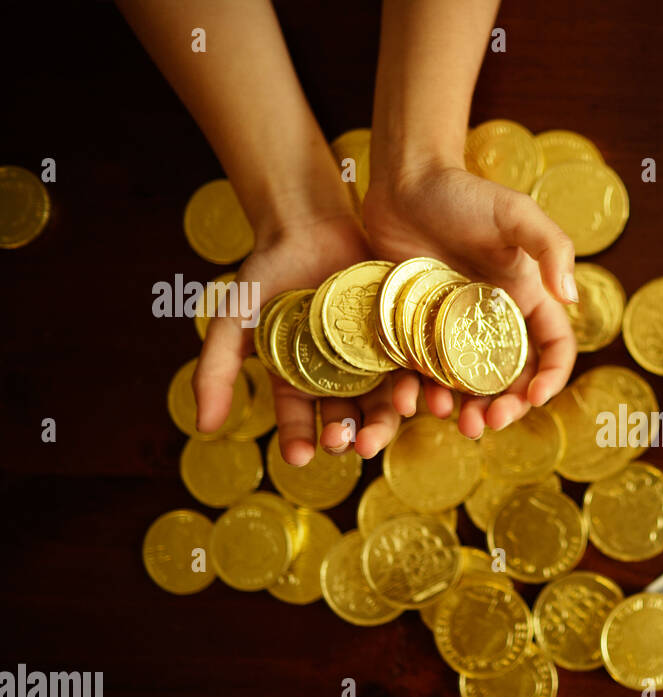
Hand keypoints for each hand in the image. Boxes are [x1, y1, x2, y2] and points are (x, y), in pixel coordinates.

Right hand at [194, 214, 420, 464]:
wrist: (309, 228)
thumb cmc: (266, 274)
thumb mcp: (233, 321)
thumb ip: (216, 371)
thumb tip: (202, 428)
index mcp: (300, 382)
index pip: (299, 421)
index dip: (297, 440)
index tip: (298, 456)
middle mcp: (340, 379)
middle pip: (347, 419)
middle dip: (347, 437)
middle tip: (345, 445)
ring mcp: (374, 362)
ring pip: (383, 402)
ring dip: (382, 424)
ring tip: (378, 432)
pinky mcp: (402, 340)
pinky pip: (412, 368)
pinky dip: (414, 387)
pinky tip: (414, 399)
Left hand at [362, 165, 577, 438]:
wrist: (404, 182)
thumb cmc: (464, 194)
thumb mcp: (517, 213)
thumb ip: (552, 248)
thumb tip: (571, 298)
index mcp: (526, 299)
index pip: (552, 349)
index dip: (551, 378)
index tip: (536, 397)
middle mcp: (493, 320)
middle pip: (511, 379)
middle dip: (506, 407)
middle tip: (489, 422)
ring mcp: (453, 329)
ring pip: (467, 384)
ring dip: (467, 409)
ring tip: (456, 421)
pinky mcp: (415, 330)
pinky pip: (422, 371)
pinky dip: (422, 392)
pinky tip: (415, 401)